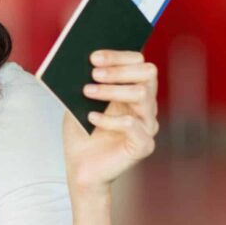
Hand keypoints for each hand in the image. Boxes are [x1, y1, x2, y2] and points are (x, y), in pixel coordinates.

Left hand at [63, 50, 158, 196]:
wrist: (80, 168)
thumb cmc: (81, 132)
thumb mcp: (78, 101)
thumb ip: (85, 81)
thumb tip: (83, 60)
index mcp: (132, 90)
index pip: (138, 63)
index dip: (118, 56)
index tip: (93, 56)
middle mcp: (145, 105)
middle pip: (147, 73)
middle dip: (119, 69)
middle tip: (93, 72)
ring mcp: (147, 125)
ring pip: (142, 95)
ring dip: (112, 90)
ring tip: (87, 91)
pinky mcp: (143, 145)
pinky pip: (132, 125)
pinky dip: (109, 119)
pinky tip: (91, 118)